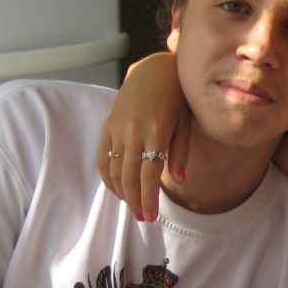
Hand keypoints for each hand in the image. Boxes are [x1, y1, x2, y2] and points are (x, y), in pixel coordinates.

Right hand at [97, 52, 190, 220]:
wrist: (153, 70)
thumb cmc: (176, 96)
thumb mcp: (185, 122)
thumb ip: (180, 152)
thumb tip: (180, 180)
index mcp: (156, 131)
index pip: (149, 173)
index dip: (148, 197)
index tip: (151, 216)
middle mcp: (133, 131)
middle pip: (129, 176)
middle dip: (135, 201)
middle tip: (142, 217)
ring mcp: (117, 128)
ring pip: (113, 169)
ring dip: (121, 192)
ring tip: (132, 206)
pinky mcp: (108, 126)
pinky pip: (102, 157)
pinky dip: (107, 176)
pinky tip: (117, 189)